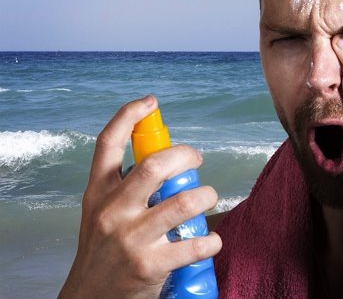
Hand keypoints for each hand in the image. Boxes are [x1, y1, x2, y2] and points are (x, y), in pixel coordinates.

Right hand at [60, 96, 220, 298]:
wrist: (90, 298)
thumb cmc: (104, 250)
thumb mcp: (100, 212)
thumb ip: (124, 188)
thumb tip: (165, 160)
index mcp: (98, 193)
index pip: (107, 144)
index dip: (129, 116)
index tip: (150, 102)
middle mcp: (112, 211)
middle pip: (154, 165)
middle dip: (186, 155)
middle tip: (196, 160)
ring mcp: (131, 237)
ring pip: (183, 201)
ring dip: (207, 196)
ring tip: (209, 198)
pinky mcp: (150, 264)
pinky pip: (195, 244)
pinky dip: (212, 240)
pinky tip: (211, 240)